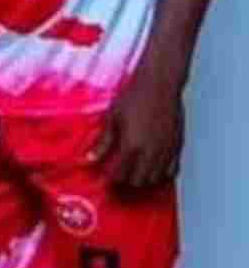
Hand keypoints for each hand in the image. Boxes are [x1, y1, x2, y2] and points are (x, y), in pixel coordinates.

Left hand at [93, 64, 184, 190]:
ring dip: (143, 180)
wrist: (159, 85)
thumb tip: (90, 158)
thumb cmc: (134, 97)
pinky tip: (154, 169)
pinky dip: (162, 174)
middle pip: (138, 181)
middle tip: (118, 178)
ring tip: (133, 174)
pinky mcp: (177, 146)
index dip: (111, 180)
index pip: (120, 174)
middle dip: (126, 182)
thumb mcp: (112, 118)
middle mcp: (151, 152)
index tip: (106, 180)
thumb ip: (103, 142)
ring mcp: (166, 150)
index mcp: (132, 146)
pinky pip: (172, 170)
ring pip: (155, 179)